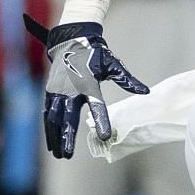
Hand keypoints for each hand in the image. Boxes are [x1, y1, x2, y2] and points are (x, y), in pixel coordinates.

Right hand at [25, 15, 148, 158]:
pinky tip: (52, 143)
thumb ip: (127, 80)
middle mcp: (70, 89)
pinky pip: (48, 114)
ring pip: (54, 119)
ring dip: (55, 137)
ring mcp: (57, 91)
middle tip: (68, 155)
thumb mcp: (113, 64)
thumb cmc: (94, 53)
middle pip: (66, 118)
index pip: (96, 105)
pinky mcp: (50, 93)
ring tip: (59, 155)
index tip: (104, 137)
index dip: (101, 121)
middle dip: (66, 137)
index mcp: (88, 83)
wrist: (71, 39)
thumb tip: (145, 91)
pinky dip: (49, 129)